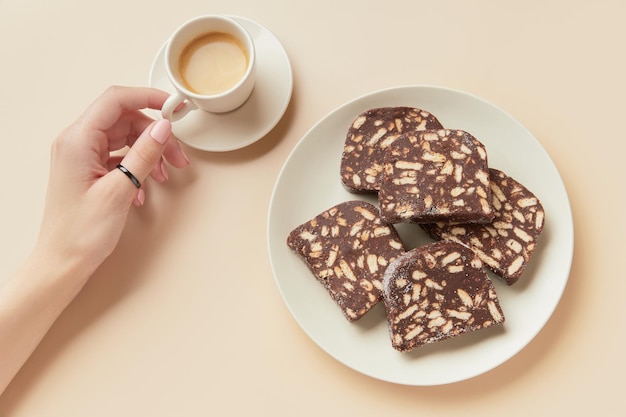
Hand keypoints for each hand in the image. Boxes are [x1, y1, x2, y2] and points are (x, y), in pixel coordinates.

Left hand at [36, 86, 189, 275]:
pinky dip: (137, 166)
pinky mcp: (89, 169)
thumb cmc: (81, 232)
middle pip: (124, 120)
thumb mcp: (120, 190)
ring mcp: (82, 156)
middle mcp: (76, 142)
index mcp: (77, 140)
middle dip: (154, 134)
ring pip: (124, 138)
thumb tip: (163, 127)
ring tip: (164, 175)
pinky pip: (119, 155)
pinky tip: (144, 188)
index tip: (173, 107)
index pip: (116, 100)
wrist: (63, 262)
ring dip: (148, 152)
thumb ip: (143, 154)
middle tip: (176, 156)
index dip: (148, 98)